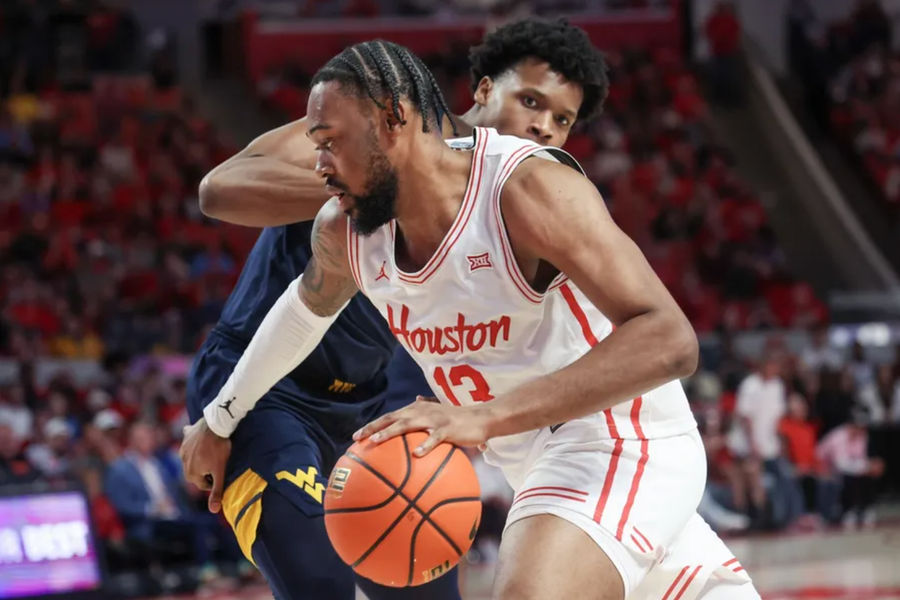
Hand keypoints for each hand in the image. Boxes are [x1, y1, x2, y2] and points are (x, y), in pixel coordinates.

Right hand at [179, 418, 231, 512]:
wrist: (216, 424)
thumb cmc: (219, 450)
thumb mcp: (220, 472)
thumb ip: (217, 491)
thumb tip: (214, 511)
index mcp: (190, 473)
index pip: (204, 484)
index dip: (215, 480)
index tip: (223, 473)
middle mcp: (183, 461)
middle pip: (197, 472)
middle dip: (207, 470)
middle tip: (219, 463)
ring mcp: (183, 448)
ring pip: (193, 457)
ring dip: (201, 458)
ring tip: (213, 452)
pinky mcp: (185, 436)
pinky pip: (190, 442)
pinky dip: (195, 443)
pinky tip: (203, 440)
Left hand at [353, 395, 491, 456]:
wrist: (481, 418)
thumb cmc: (458, 419)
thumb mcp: (439, 411)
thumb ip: (426, 406)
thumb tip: (416, 399)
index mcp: (416, 410)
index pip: (389, 417)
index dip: (371, 425)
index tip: (355, 437)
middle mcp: (421, 411)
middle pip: (392, 418)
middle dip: (373, 427)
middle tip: (357, 438)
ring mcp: (434, 419)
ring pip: (408, 425)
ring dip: (390, 432)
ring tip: (376, 441)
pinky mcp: (447, 429)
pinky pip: (434, 438)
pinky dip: (425, 445)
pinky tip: (417, 455)